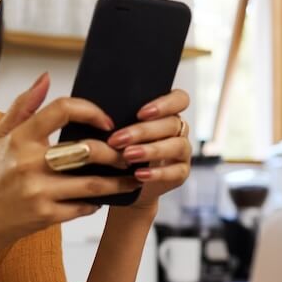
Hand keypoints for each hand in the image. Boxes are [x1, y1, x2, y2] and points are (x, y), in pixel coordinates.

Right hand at [0, 73, 142, 253]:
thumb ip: (23, 106)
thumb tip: (46, 77)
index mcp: (20, 138)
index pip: (62, 110)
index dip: (91, 111)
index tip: (107, 122)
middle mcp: (29, 163)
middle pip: (87, 150)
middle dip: (114, 153)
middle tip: (127, 155)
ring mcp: (38, 191)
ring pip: (92, 183)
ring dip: (117, 182)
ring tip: (131, 179)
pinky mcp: (45, 216)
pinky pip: (82, 207)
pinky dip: (96, 204)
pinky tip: (100, 200)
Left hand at [106, 89, 191, 210]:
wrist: (128, 182)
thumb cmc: (122, 149)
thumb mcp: (120, 131)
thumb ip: (119, 119)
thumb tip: (98, 113)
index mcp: (167, 114)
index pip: (179, 99)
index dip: (164, 104)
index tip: (140, 113)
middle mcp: (178, 130)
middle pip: (171, 123)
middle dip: (143, 131)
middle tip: (118, 139)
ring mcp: (182, 151)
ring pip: (176, 146)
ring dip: (151, 150)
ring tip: (127, 156)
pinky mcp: (181, 173)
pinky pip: (175, 172)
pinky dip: (156, 173)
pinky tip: (138, 175)